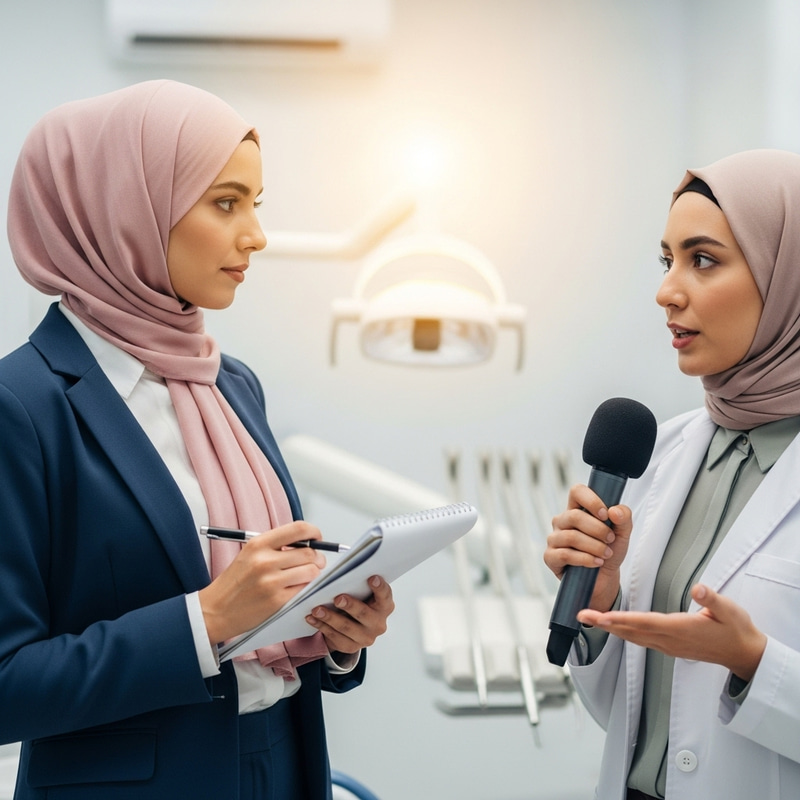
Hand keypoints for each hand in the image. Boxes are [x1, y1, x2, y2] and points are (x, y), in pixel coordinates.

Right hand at [198, 521, 326, 644]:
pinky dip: (306, 588)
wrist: (214, 611)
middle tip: (316, 562)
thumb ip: (276, 546)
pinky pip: (304, 589)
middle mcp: (265, 560)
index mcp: (258, 544)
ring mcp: (271, 581)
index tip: (316, 538)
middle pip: (309, 552)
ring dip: (314, 573)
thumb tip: (307, 543)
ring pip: (311, 571)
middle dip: (318, 557)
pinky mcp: (277, 601)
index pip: (298, 529)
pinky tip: (297, 588)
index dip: (314, 532)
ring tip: (306, 576)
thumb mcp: (250, 554)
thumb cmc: (234, 583)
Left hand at [304, 576, 394, 654]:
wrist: (354, 628)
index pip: (385, 596)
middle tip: (338, 598)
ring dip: (329, 617)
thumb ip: (359, 586)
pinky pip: (334, 636)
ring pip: (346, 627)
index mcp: (384, 606)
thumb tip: (341, 575)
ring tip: (317, 609)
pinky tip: (312, 618)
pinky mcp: (351, 646)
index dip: (380, 587)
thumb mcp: (363, 594)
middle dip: (350, 605)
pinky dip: (321, 626)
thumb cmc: (359, 603)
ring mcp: (365, 637)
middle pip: (364, 614)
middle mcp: (378, 623)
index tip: (372, 578)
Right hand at [543, 483, 632, 611]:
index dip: (591, 500)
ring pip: (571, 537)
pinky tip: (596, 562)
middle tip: (610, 540)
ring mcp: (554, 539)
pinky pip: (565, 554)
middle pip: (574, 516)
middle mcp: (562, 521)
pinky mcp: (550, 557)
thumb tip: (614, 511)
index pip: (577, 491)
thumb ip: (624, 517)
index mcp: (577, 509)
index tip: (605, 515)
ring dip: (594, 546)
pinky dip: (585, 559)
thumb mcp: (622, 533)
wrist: (604, 579)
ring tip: (605, 554)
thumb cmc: (609, 551)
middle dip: (598, 530)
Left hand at [577, 584, 766, 680]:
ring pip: (632, 637)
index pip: (645, 622)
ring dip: (610, 628)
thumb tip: (698, 589)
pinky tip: (612, 625)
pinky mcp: (668, 646)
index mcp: (680, 629)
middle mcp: (669, 640)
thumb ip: (712, 599)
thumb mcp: (730, 610)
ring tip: (589, 618)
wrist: (744, 654)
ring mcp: (667, 645)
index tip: (601, 616)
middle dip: (605, 623)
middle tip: (581, 615)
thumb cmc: (736, 629)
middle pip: (631, 631)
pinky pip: (640, 639)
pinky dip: (623, 632)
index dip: (622, 619)